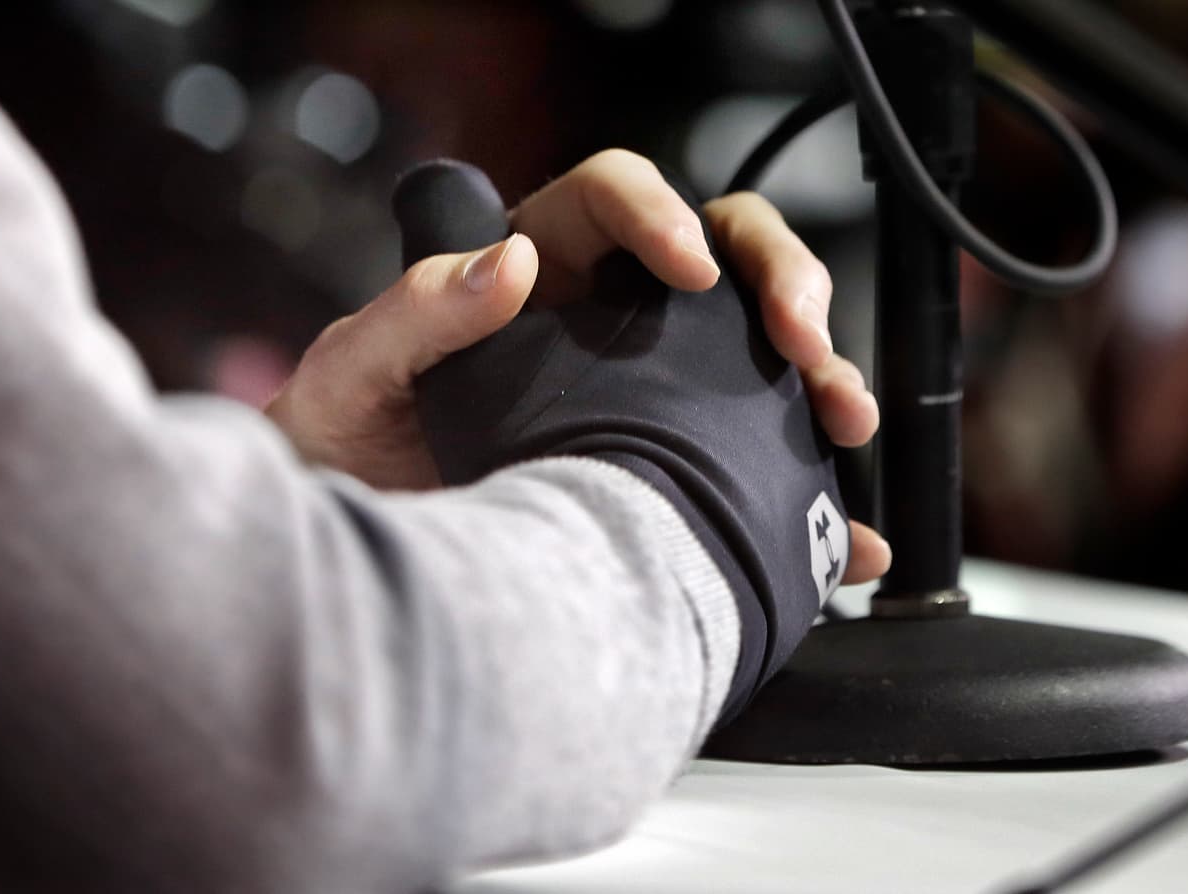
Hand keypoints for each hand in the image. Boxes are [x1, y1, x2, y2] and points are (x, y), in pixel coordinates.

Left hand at [266, 150, 888, 582]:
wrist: (364, 564)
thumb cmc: (342, 450)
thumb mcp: (351, 373)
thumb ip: (412, 313)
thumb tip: (509, 263)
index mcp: (538, 271)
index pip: (614, 198)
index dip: (664, 215)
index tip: (693, 271)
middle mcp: (607, 321)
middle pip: (725, 259)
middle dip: (785, 285)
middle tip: (805, 345)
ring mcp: (651, 396)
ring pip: (761, 355)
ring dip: (819, 378)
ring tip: (841, 422)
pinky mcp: (672, 471)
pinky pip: (760, 471)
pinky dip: (815, 504)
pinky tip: (845, 539)